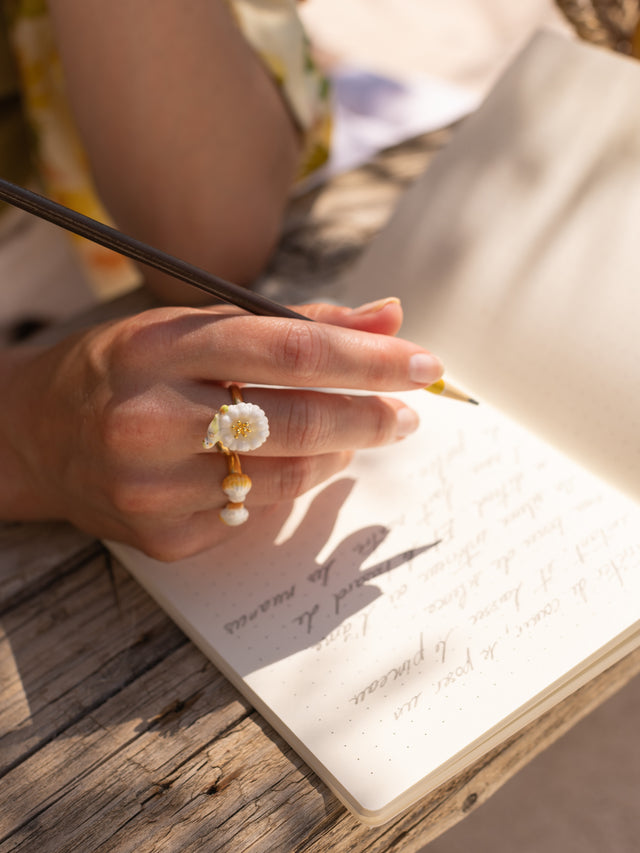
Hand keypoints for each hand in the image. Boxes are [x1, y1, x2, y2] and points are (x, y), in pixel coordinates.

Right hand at [0, 299, 442, 559]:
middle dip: (370, 417)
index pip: (290, 351)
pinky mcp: (160, 536)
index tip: (424, 365)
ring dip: (338, 457)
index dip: (369, 360)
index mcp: (160, 347)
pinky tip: (292, 468)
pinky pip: (251, 516)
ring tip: (356, 437)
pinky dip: (288, 490)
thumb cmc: (128, 369)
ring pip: (283, 477)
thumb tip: (390, 317)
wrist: (37, 436)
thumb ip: (295, 324)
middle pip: (296, 421)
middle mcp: (150, 418)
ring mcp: (151, 486)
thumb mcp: (196, 327)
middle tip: (407, 412)